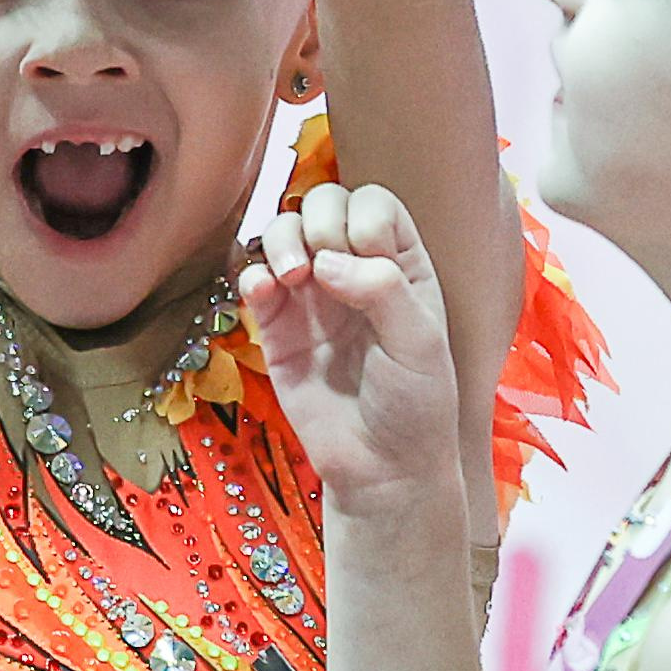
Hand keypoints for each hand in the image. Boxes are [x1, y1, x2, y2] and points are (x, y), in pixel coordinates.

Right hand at [238, 180, 461, 509]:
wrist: (382, 467)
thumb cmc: (416, 403)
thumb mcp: (419, 342)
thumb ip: (383, 288)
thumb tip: (328, 261)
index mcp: (399, 265)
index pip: (373, 203)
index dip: (362, 216)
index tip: (364, 254)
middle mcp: (353, 271)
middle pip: (322, 204)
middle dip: (319, 219)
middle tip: (324, 264)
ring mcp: (311, 297)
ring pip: (282, 233)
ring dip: (281, 239)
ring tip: (294, 276)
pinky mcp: (276, 327)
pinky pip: (252, 280)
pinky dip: (251, 274)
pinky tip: (265, 292)